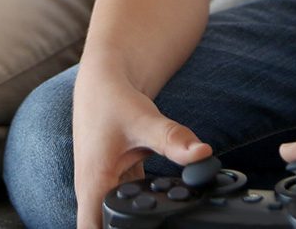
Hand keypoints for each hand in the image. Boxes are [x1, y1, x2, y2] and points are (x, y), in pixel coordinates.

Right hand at [72, 67, 211, 228]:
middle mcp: (92, 191)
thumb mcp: (144, 121)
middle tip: (155, 224)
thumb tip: (203, 154)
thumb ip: (174, 141)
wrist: (103, 81)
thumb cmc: (114, 99)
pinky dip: (138, 209)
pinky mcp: (111, 182)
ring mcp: (100, 188)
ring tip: (156, 219)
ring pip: (109, 220)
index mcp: (94, 184)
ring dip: (129, 224)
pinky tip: (158, 204)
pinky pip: (121, 206)